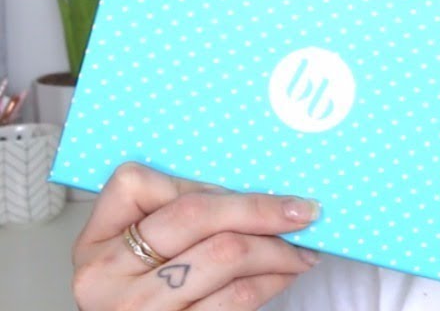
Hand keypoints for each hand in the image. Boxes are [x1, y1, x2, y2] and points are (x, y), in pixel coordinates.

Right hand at [72, 162, 321, 309]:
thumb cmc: (147, 296)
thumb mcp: (137, 256)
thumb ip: (175, 218)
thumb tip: (258, 191)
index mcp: (94, 244)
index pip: (137, 183)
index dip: (197, 181)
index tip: (243, 187)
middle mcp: (106, 277)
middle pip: (196, 215)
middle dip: (260, 209)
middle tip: (305, 211)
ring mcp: (139, 310)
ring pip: (226, 254)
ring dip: (278, 249)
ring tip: (302, 249)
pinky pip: (237, 297)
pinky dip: (273, 280)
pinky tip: (286, 273)